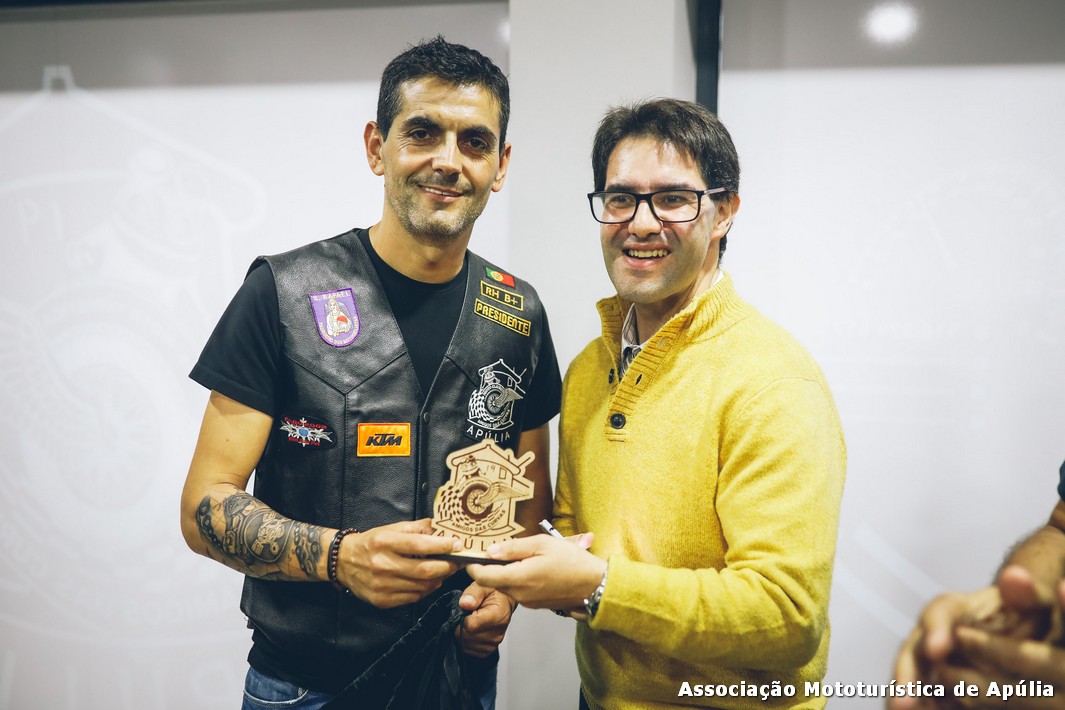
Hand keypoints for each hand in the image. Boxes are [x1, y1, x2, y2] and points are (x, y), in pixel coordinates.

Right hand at [334, 518, 461, 608]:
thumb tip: (441, 529)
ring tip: (444, 571)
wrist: (343, 562)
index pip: (420, 545)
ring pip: (422, 587)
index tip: (458, 545)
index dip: (442, 546)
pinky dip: (425, 590)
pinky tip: (428, 581)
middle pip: (424, 570)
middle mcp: (382, 565)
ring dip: (438, 579)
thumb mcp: (391, 529)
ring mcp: (382, 585)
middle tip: (457, 562)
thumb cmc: (372, 543)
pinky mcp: (382, 601)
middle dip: (447, 566)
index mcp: (384, 542)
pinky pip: (413, 598)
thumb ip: (417, 528)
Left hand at [456, 581, 515, 657]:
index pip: (471, 625)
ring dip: (462, 633)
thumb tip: (465, 603)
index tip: (464, 608)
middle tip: (466, 613)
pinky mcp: (489, 649)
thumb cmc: (493, 592)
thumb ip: (473, 593)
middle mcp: (498, 632)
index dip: (461, 617)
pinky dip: (466, 640)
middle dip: (460, 625)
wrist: (503, 601)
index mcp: (499, 615)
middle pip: (467, 636)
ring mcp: (494, 643)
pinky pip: (469, 650)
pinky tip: (471, 629)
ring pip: (466, 644)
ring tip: (469, 620)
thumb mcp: (483, 585)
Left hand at [466, 534, 605, 610]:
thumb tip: (490, 551)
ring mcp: (528, 602)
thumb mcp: (542, 544)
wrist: (595, 584)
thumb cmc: (572, 561)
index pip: (483, 576)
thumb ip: (513, 548)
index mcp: (518, 578)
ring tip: (524, 556)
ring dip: (507, 572)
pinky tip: (534, 567)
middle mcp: (519, 594)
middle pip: (493, 581)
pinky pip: (519, 591)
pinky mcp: (535, 604)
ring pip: (507, 585)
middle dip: (491, 567)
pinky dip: (519, 579)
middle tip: (501, 549)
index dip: (473, 565)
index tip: (472, 555)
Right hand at [889, 567, 1058, 709]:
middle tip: (905, 701)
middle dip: (907, 675)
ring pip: (911, 676)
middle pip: (913, 651)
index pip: (939, 613)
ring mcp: (931, 661)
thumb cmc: (1031, 616)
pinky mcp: (936, 684)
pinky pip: (922, 695)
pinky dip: (920, 706)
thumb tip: (1014, 576)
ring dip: (905, 694)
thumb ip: (1025, 593)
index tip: (938, 649)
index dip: (936, 630)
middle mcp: (934, 633)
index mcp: (956, 609)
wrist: (1025, 635)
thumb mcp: (1034, 603)